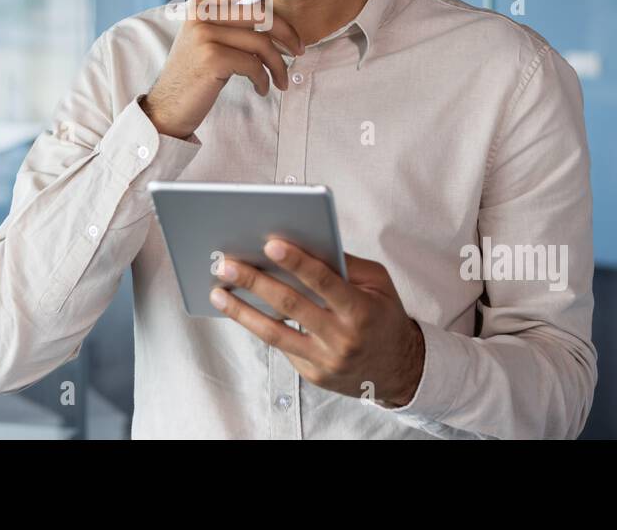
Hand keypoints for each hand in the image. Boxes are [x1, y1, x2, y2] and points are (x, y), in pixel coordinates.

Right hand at [142, 0, 307, 139]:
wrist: (168, 107)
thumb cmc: (198, 73)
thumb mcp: (211, 38)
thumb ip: (234, 22)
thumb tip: (277, 19)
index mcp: (203, 2)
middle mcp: (201, 12)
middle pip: (262, 14)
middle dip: (288, 34)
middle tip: (300, 52)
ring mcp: (204, 33)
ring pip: (262, 43)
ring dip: (278, 65)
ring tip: (281, 81)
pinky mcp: (212, 56)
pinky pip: (254, 64)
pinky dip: (263, 80)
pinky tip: (261, 89)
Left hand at [209, 240, 425, 407]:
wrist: (399, 369)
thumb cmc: (383, 315)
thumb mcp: (378, 283)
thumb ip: (345, 264)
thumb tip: (305, 241)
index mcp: (360, 310)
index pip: (325, 282)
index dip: (298, 262)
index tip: (271, 244)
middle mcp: (342, 338)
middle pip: (291, 305)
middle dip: (255, 282)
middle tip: (227, 264)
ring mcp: (325, 360)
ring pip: (275, 333)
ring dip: (241, 311)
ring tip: (217, 292)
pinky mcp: (312, 374)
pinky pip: (282, 346)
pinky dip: (259, 325)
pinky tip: (239, 309)